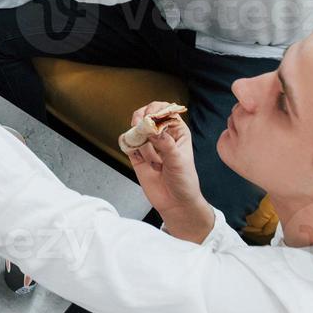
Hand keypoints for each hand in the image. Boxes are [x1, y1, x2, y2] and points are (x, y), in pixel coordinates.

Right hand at [124, 103, 213, 241]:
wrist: (175, 203)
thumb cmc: (184, 181)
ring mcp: (149, 145)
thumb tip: (153, 127)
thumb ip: (165, 143)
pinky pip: (127, 143)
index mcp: (178, 131)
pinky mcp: (137, 155)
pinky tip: (137, 156)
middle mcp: (162, 135)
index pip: (166, 110)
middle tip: (141, 127)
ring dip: (141, 142)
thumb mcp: (178, 160)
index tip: (151, 117)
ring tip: (152, 160)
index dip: (157, 110)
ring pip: (136, 129)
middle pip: (147, 115)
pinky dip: (128, 144)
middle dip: (143, 120)